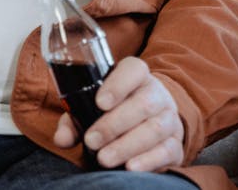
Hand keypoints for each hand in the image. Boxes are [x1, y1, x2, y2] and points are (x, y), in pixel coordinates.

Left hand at [53, 56, 184, 170]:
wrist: (148, 120)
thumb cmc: (112, 110)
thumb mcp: (91, 107)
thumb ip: (74, 120)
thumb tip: (62, 139)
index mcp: (136, 76)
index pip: (133, 70)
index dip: (118, 85)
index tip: (100, 103)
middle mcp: (157, 94)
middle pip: (143, 105)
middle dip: (114, 125)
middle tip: (92, 141)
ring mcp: (169, 118)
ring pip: (154, 129)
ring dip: (127, 146)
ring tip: (104, 158)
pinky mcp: (176, 143)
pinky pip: (167, 150)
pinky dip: (148, 160)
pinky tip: (130, 167)